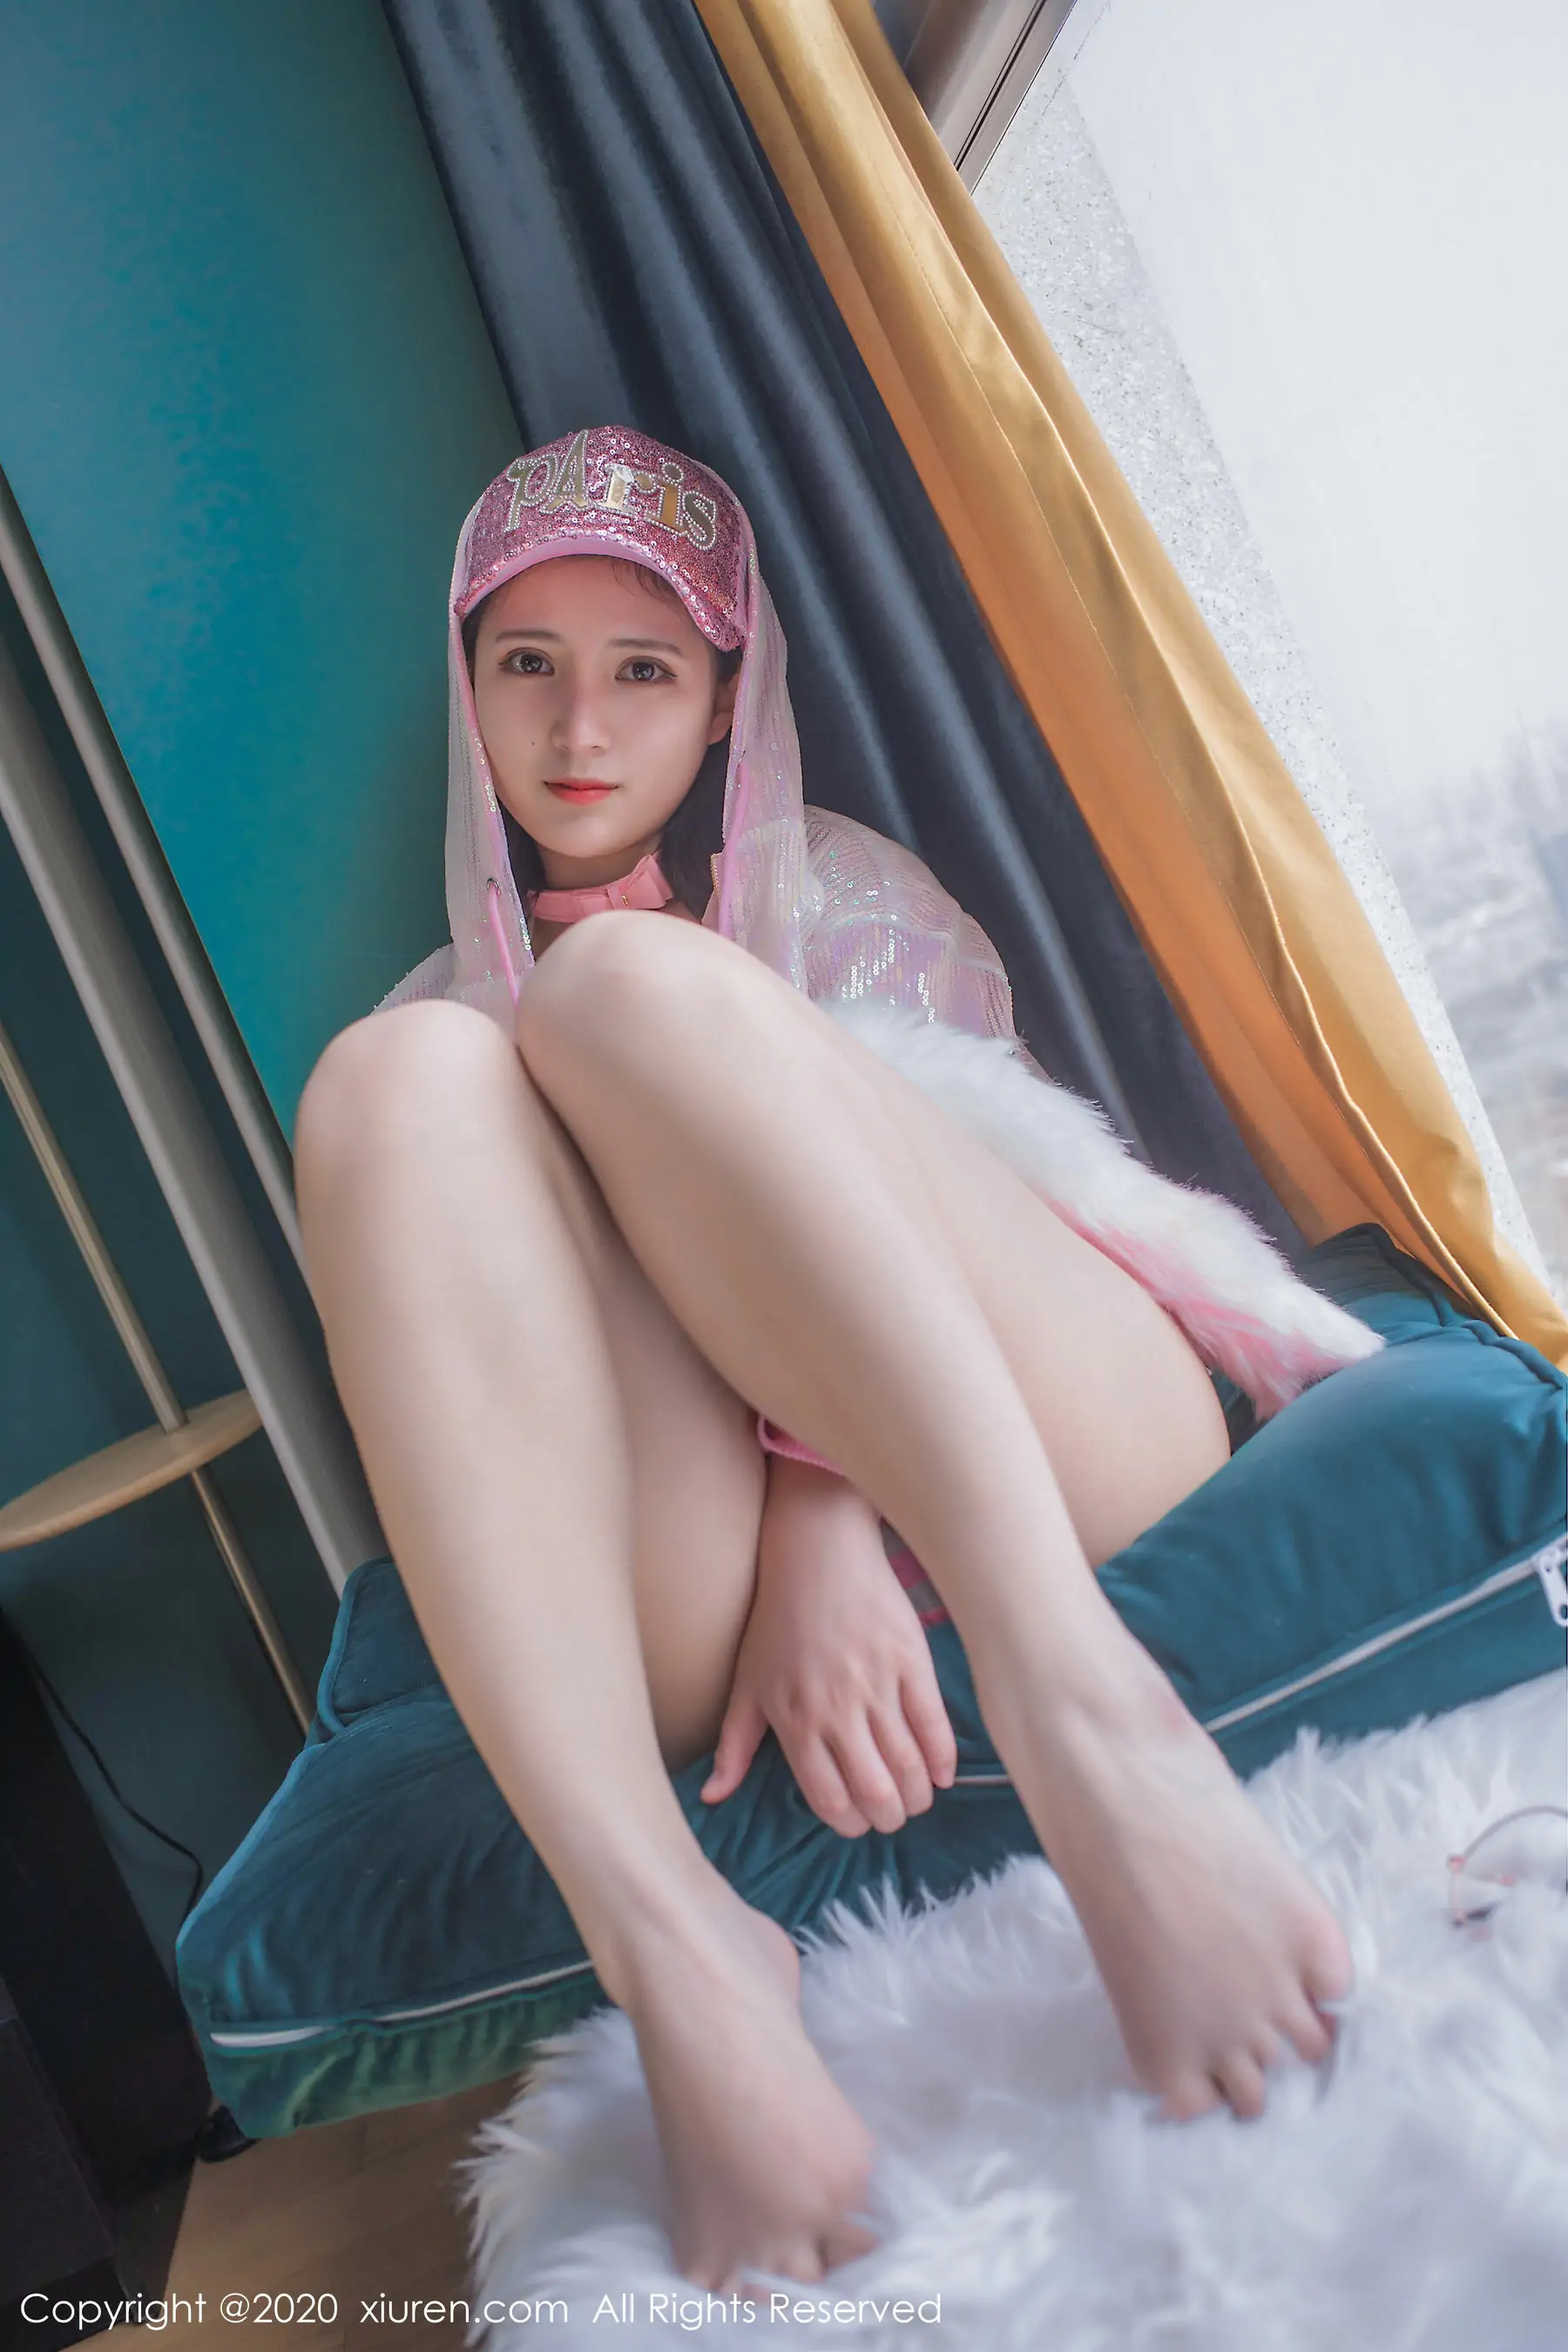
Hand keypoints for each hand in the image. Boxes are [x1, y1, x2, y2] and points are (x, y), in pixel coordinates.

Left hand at [700, 1460, 956, 1835]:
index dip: (849, 1824)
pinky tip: (941, 1774)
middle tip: (891, 1814)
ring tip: (916, 1798)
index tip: (858, 1822)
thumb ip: (733, 1746)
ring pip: (908, 1765)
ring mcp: (876, 1684)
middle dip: (888, 1817)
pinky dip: (943, 1760)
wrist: (817, 1553)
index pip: (829, 1799)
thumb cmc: (777, 1621)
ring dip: (917, 1795)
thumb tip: (713, 1798)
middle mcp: (835, 1709)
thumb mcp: (747, 1684)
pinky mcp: (910, 1660)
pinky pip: (935, 1725)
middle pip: (874, 1792)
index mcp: (794, 1720)